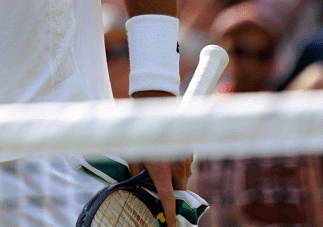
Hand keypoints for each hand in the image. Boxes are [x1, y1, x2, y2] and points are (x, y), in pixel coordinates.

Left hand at [130, 90, 190, 222]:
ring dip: (175, 180)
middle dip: (172, 195)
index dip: (170, 214)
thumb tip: (134, 184)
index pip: (168, 198)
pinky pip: (186, 167)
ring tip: (162, 170)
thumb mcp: (132, 153)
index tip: (171, 225)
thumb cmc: (140, 131)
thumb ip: (135, 171)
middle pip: (179, 191)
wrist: (157, 107)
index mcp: (161, 169)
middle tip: (162, 194)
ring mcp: (186, 159)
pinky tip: (168, 159)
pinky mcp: (190, 152)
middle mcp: (177, 167)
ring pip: (184, 179)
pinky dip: (179, 169)